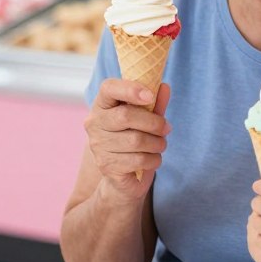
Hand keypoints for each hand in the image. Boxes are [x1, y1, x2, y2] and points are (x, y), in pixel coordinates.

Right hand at [85, 79, 170, 203]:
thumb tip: (164, 87)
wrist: (123, 175)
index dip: (130, 88)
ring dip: (157, 143)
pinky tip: (152, 159)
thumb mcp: (146, 118)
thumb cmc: (134, 138)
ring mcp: (98, 146)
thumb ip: (154, 103)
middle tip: (166, 128)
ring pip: (136, 140)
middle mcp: (94, 123)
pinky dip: (154, 159)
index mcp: (102, 105)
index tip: (150, 95)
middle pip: (126, 116)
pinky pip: (139, 160)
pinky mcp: (107, 166)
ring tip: (159, 145)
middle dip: (154, 122)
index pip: (108, 88)